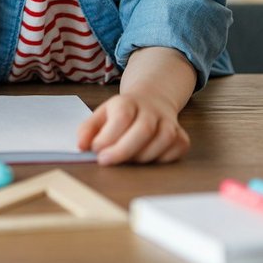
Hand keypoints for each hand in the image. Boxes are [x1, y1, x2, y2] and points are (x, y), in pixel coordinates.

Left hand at [76, 89, 190, 165]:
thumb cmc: (122, 113)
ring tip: (126, 160)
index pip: (122, 118)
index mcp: (128, 102)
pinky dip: (160, 160)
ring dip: (141, 157)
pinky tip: (146, 158)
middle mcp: (151, 110)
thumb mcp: (101, 115)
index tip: (96, 150)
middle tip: (106, 161)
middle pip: (143, 130)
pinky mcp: (181, 137)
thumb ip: (88, 129)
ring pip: (162, 141)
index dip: (108, 137)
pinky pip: (175, 151)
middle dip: (123, 151)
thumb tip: (81, 146)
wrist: (151, 101)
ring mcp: (169, 123)